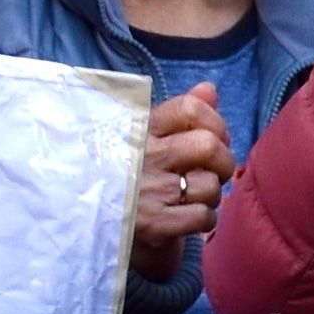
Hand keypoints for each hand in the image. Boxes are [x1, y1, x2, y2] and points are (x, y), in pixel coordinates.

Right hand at [129, 85, 229, 277]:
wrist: (91, 225)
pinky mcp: (152, 224)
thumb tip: (209, 88)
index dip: (215, 122)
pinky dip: (205, 220)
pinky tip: (189, 218)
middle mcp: (143, 156)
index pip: (190, 108)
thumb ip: (180, 114)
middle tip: (212, 172)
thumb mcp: (147, 139)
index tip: (214, 138)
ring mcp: (147, 190)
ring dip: (211, 196)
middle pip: (209, 146)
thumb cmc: (128, 177)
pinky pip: (203, 216)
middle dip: (223, 162)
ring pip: (210, 185)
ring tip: (192, 198)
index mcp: (140, 129)